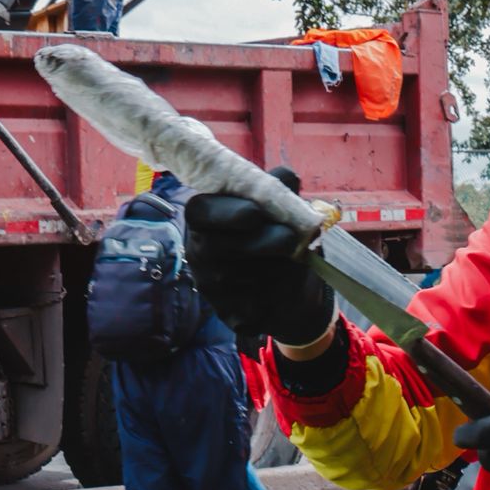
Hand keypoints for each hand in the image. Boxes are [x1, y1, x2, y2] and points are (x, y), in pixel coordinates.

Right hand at [186, 166, 335, 346]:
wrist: (287, 289)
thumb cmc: (276, 237)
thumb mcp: (279, 210)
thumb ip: (280, 189)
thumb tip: (286, 176)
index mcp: (205, 218)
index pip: (200, 211)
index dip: (227, 212)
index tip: (255, 214)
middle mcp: (199, 251)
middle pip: (219, 246)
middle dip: (261, 241)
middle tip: (289, 238)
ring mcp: (210, 286)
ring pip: (239, 275)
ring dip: (274, 266)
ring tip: (290, 258)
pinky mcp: (228, 313)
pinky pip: (252, 303)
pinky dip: (275, 293)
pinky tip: (281, 286)